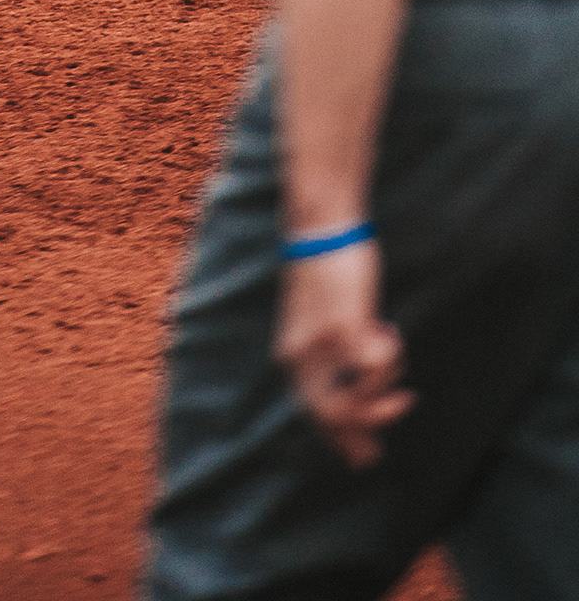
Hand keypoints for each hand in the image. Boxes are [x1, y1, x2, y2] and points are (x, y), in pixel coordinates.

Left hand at [274, 243, 413, 467]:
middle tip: (380, 448)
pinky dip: (390, 359)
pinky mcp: (345, 328)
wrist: (319, 227)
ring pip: (357, 400)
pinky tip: (389, 330)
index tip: (361, 455)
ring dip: (383, 391)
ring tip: (392, 351)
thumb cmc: (324, 271)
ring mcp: (322, 345)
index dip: (338, 439)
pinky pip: (375, 367)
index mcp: (290, 354)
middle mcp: (300, 356)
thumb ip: (328, 349)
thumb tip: (355, 377)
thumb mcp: (317, 318)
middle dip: (360, 436)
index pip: (312, 413)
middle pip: (331, 419)